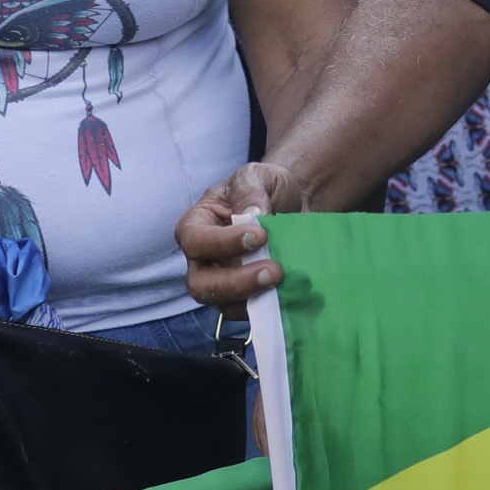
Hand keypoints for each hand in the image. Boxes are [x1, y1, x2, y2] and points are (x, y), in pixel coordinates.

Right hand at [179, 161, 307, 306]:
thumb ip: (252, 190)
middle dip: (237, 282)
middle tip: (275, 272)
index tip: (260, 235)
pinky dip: (272, 306)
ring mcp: (223, 282)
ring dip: (257, 297)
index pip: (195, 240)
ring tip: (287, 279)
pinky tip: (294, 291)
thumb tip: (253, 215)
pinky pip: (251, 313)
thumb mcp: (258, 175)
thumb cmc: (266, 189)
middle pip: (201, 284)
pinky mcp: (247, 298)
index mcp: (197, 224)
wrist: (293, 206)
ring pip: (226, 305)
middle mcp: (203, 259)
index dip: (223, 243)